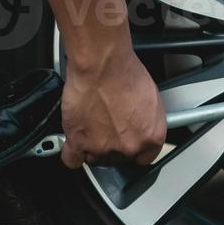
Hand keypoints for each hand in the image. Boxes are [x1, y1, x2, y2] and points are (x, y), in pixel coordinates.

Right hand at [58, 47, 166, 167]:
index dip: (134, 150)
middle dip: (112, 146)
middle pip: (119, 159)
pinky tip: (74, 143)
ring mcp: (103, 148)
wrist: (102, 65)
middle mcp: (129, 146)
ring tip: (90, 127)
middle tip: (106, 127)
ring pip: (95, 159)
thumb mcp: (151, 99)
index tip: (128, 144)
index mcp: (151, 136)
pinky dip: (72, 153)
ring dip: (92, 148)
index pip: (144, 158)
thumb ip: (146, 121)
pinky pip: (72, 160)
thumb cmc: (125, 73)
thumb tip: (140, 125)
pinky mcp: (79, 142)